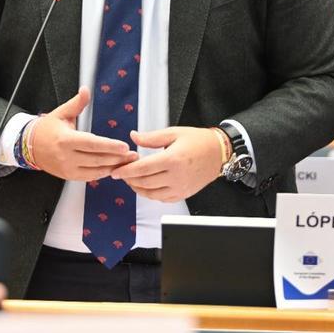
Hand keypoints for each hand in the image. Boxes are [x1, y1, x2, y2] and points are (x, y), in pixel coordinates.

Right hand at [29, 87, 137, 180]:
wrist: (29, 146)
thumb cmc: (46, 129)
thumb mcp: (61, 113)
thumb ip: (77, 103)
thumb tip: (86, 89)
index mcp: (65, 140)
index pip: (92, 144)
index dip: (109, 146)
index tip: (124, 146)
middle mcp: (66, 156)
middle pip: (97, 159)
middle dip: (117, 158)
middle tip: (133, 155)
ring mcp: (67, 168)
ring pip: (95, 170)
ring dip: (113, 167)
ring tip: (128, 162)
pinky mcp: (69, 176)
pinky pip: (90, 177)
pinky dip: (103, 173)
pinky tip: (114, 168)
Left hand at [110, 127, 226, 202]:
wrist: (219, 153)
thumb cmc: (198, 141)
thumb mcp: (174, 133)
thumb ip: (151, 137)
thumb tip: (133, 137)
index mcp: (172, 159)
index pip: (142, 169)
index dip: (125, 171)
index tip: (115, 171)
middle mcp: (176, 176)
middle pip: (144, 183)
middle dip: (129, 179)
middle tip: (120, 173)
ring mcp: (180, 188)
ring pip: (151, 194)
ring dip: (137, 188)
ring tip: (131, 179)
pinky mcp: (183, 194)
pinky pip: (162, 198)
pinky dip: (150, 194)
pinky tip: (145, 186)